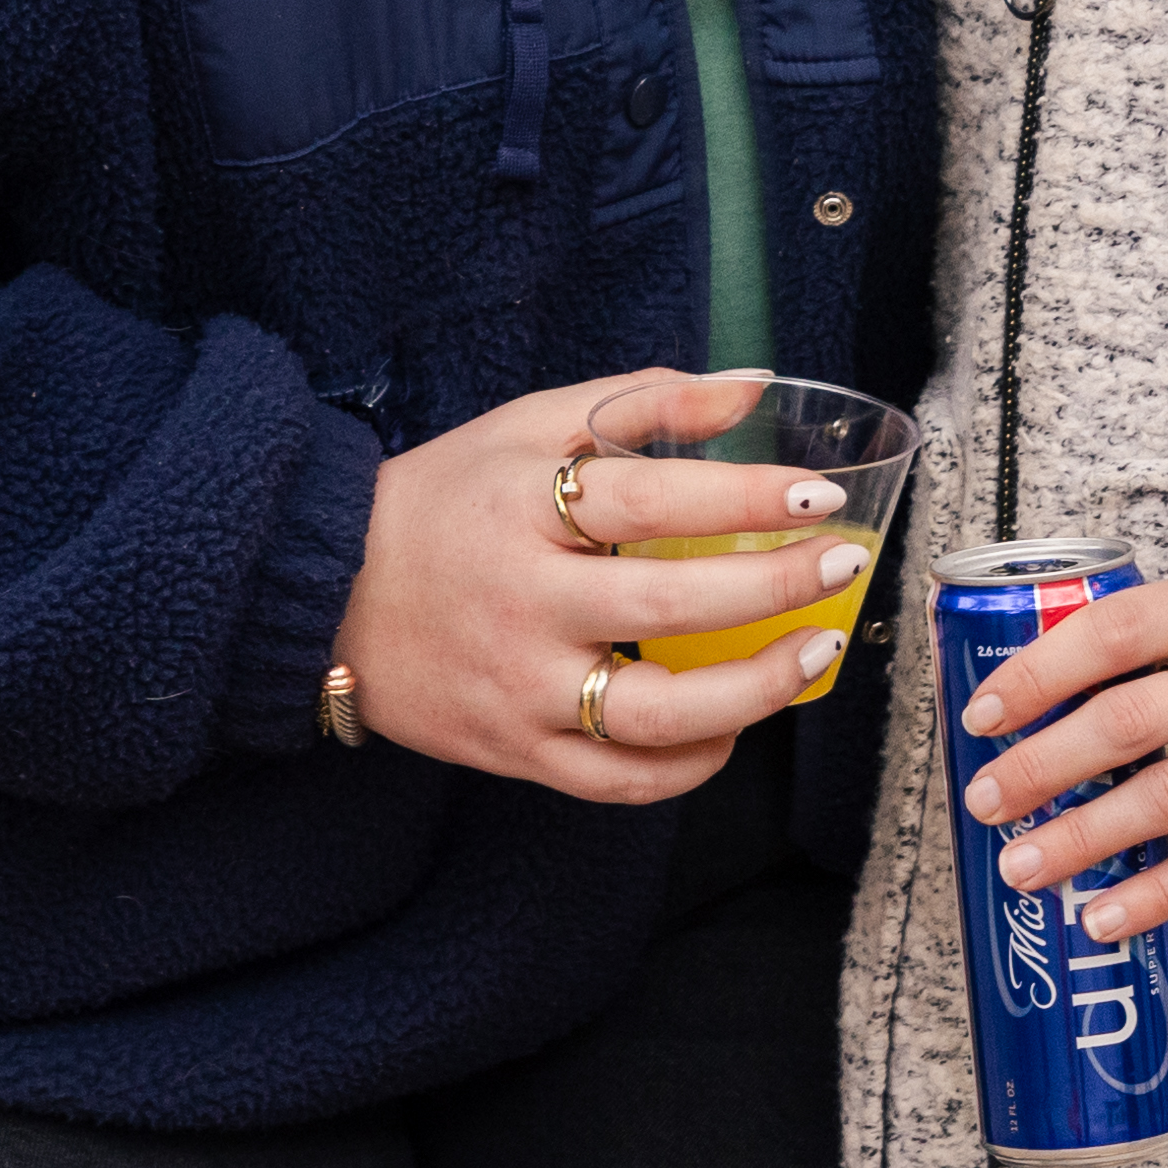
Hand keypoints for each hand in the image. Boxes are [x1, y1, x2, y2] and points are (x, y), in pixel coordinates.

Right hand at [326, 368, 869, 801]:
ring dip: (752, 689)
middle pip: (666, 606)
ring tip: (814, 651)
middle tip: (840, 564)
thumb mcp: (525, 427)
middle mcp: (521, 602)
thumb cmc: (441, 501)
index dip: (741, 497)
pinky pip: (618, 780)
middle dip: (772, 588)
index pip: (649, 499)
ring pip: (653, 714)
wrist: (327, 594)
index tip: (815, 493)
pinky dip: (689, 764)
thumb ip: (637, 404)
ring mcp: (518, 687)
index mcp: (522, 507)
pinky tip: (735, 727)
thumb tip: (749, 388)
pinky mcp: (514, 752)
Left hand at [958, 554, 1167, 939]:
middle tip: (984, 800)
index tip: (982, 712)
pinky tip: (1101, 916)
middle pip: (1130, 722)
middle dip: (1043, 765)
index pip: (1115, 631)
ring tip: (1020, 867)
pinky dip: (1157, 893)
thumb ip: (1156, 631)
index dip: (1040, 672)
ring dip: (1083, 838)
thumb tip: (1037, 687)